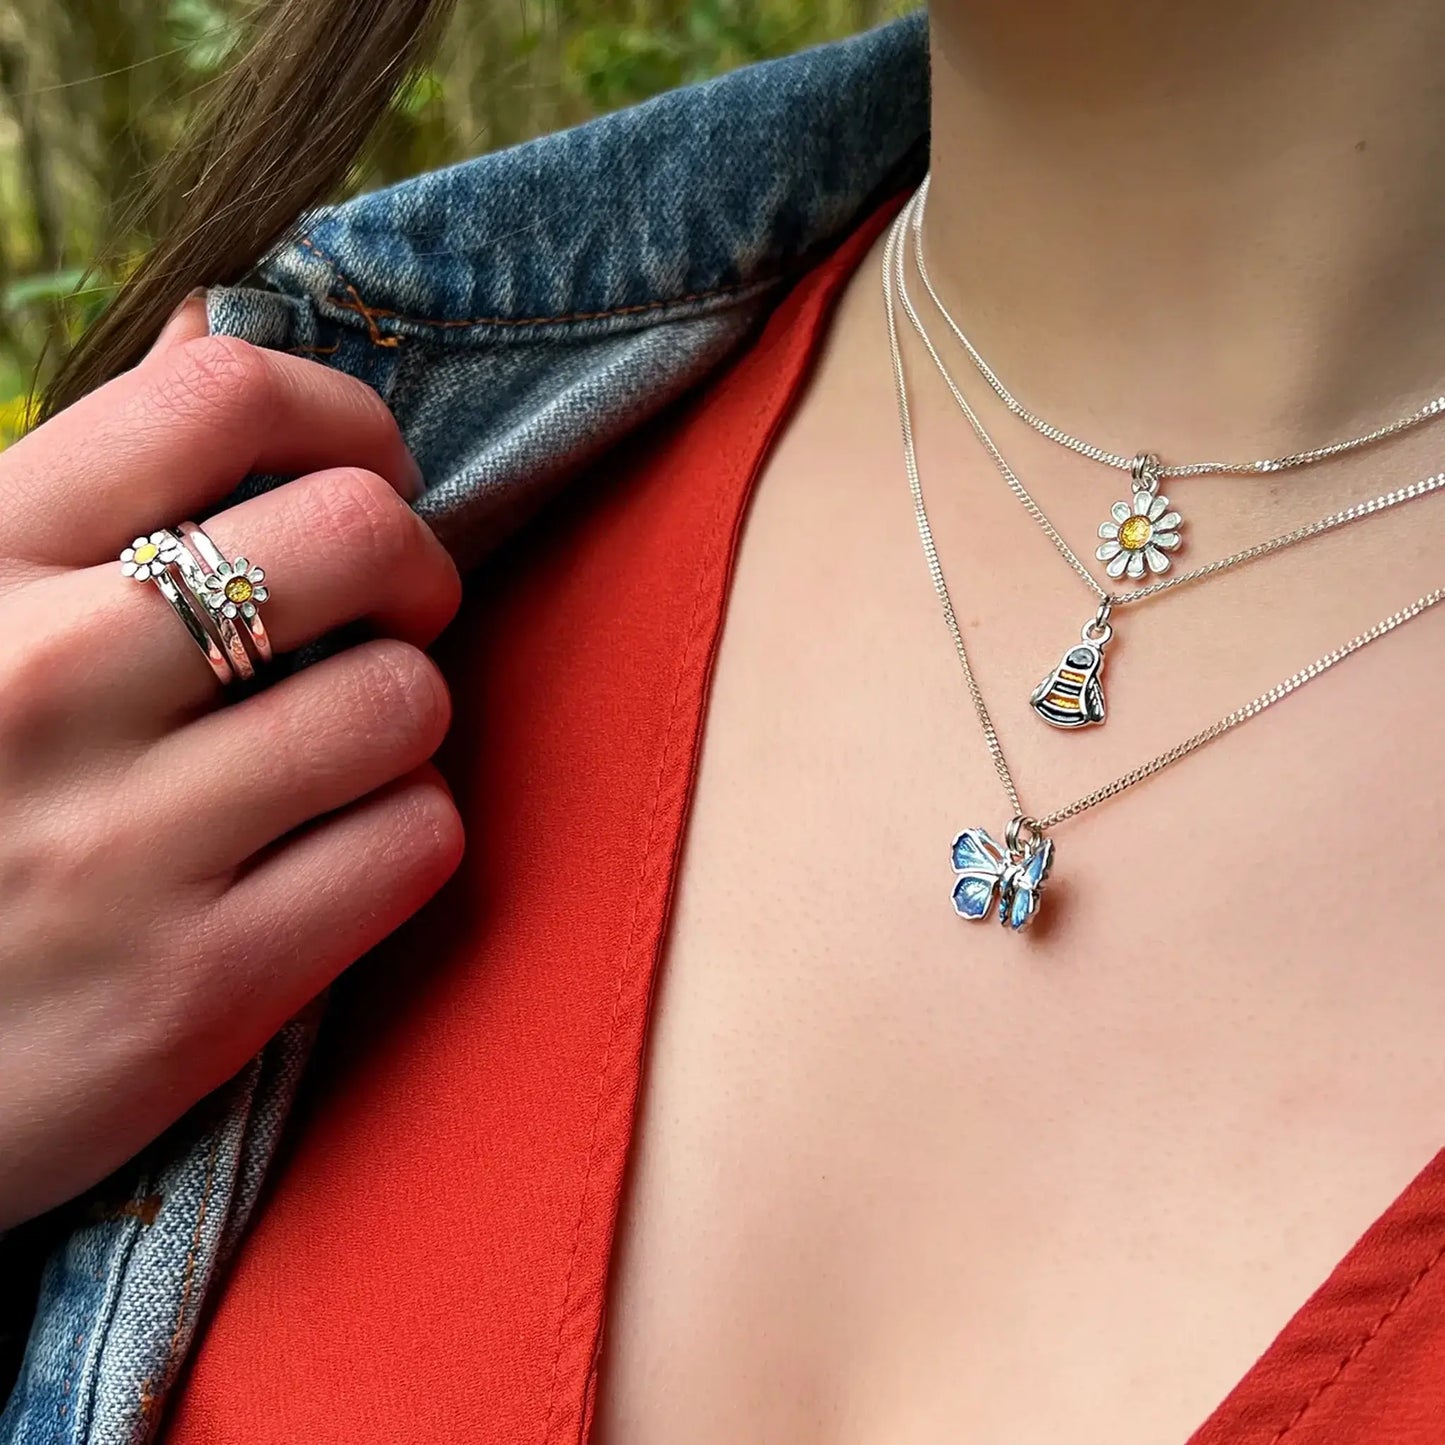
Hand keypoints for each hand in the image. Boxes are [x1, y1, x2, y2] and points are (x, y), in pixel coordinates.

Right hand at [0, 299, 463, 1230]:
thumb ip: (83, 491)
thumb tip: (219, 332)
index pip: (224, 396)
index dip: (349, 420)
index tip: (371, 478)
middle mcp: (44, 685)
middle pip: (363, 535)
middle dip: (416, 571)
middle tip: (387, 619)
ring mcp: (122, 846)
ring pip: (406, 698)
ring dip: (401, 721)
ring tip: (335, 754)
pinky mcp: (197, 989)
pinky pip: (413, 844)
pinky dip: (402, 836)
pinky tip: (333, 854)